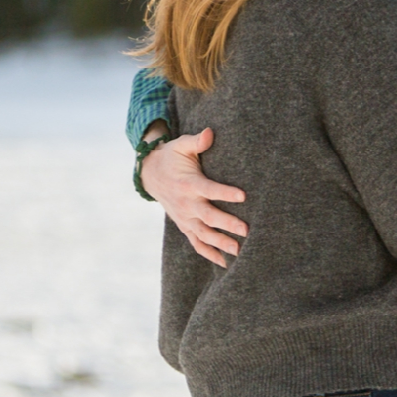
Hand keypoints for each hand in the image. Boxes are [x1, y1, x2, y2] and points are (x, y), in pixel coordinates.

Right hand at [142, 127, 247, 266]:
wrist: (150, 174)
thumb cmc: (172, 157)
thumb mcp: (181, 145)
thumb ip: (197, 141)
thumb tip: (209, 132)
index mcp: (188, 183)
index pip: (209, 189)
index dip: (225, 193)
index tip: (243, 195)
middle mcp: (186, 203)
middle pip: (208, 217)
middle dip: (227, 224)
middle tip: (246, 230)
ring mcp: (185, 217)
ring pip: (204, 234)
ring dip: (221, 243)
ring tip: (239, 251)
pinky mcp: (184, 225)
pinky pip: (196, 243)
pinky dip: (209, 254)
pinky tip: (225, 263)